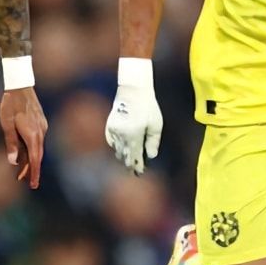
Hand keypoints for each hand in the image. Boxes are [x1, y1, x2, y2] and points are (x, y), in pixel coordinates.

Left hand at [0, 87, 46, 187]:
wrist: (20, 85)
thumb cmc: (10, 104)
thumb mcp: (6, 124)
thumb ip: (11, 143)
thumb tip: (13, 162)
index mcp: (32, 135)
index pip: (35, 159)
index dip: (34, 173)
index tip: (34, 185)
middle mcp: (40, 132)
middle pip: (37, 156)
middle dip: (32, 170)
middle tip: (25, 182)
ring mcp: (42, 127)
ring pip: (37, 148)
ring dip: (31, 159)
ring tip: (22, 171)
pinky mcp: (41, 123)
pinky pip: (37, 140)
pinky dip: (32, 149)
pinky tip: (24, 153)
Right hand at [105, 57, 162, 173]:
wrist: (132, 91)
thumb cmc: (148, 106)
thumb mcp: (156, 125)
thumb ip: (153, 142)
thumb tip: (151, 156)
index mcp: (134, 135)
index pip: (135, 156)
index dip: (137, 166)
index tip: (140, 173)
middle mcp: (122, 135)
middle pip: (125, 155)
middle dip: (130, 164)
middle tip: (134, 172)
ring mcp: (114, 130)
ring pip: (117, 150)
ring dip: (124, 156)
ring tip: (129, 162)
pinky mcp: (109, 126)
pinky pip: (111, 142)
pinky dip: (116, 147)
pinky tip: (121, 149)